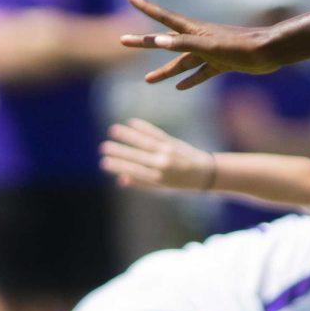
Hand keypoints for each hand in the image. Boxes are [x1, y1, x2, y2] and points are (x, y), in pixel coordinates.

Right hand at [100, 118, 217, 191]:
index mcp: (160, 178)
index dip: (119, 167)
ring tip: (113, 130)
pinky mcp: (173, 142)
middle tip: (104, 147)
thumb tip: (121, 180)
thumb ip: (143, 184)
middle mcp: (164, 164)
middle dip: (120, 151)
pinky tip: (132, 122)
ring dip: (128, 135)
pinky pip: (156, 133)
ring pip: (145, 142)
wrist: (205, 173)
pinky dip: (144, 127)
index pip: (136, 171)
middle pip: (138, 156)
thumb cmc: (181, 183)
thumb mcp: (163, 188)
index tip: (104, 163)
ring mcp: (168, 151)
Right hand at [121, 0, 278, 89]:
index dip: (146, 8)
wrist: (270, 52)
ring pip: (181, 62)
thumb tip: (159, 40)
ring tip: (147, 80)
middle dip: (145, 43)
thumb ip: (185, 44)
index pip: (163, 18)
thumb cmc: (241, 46)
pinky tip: (180, 89)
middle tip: (124, 41)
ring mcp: (209, 52)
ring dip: (165, 71)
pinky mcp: (221, 63)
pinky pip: (201, 73)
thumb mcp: (210, 46)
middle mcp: (198, 39)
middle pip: (166, 42)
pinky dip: (190, 81)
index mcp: (193, 30)